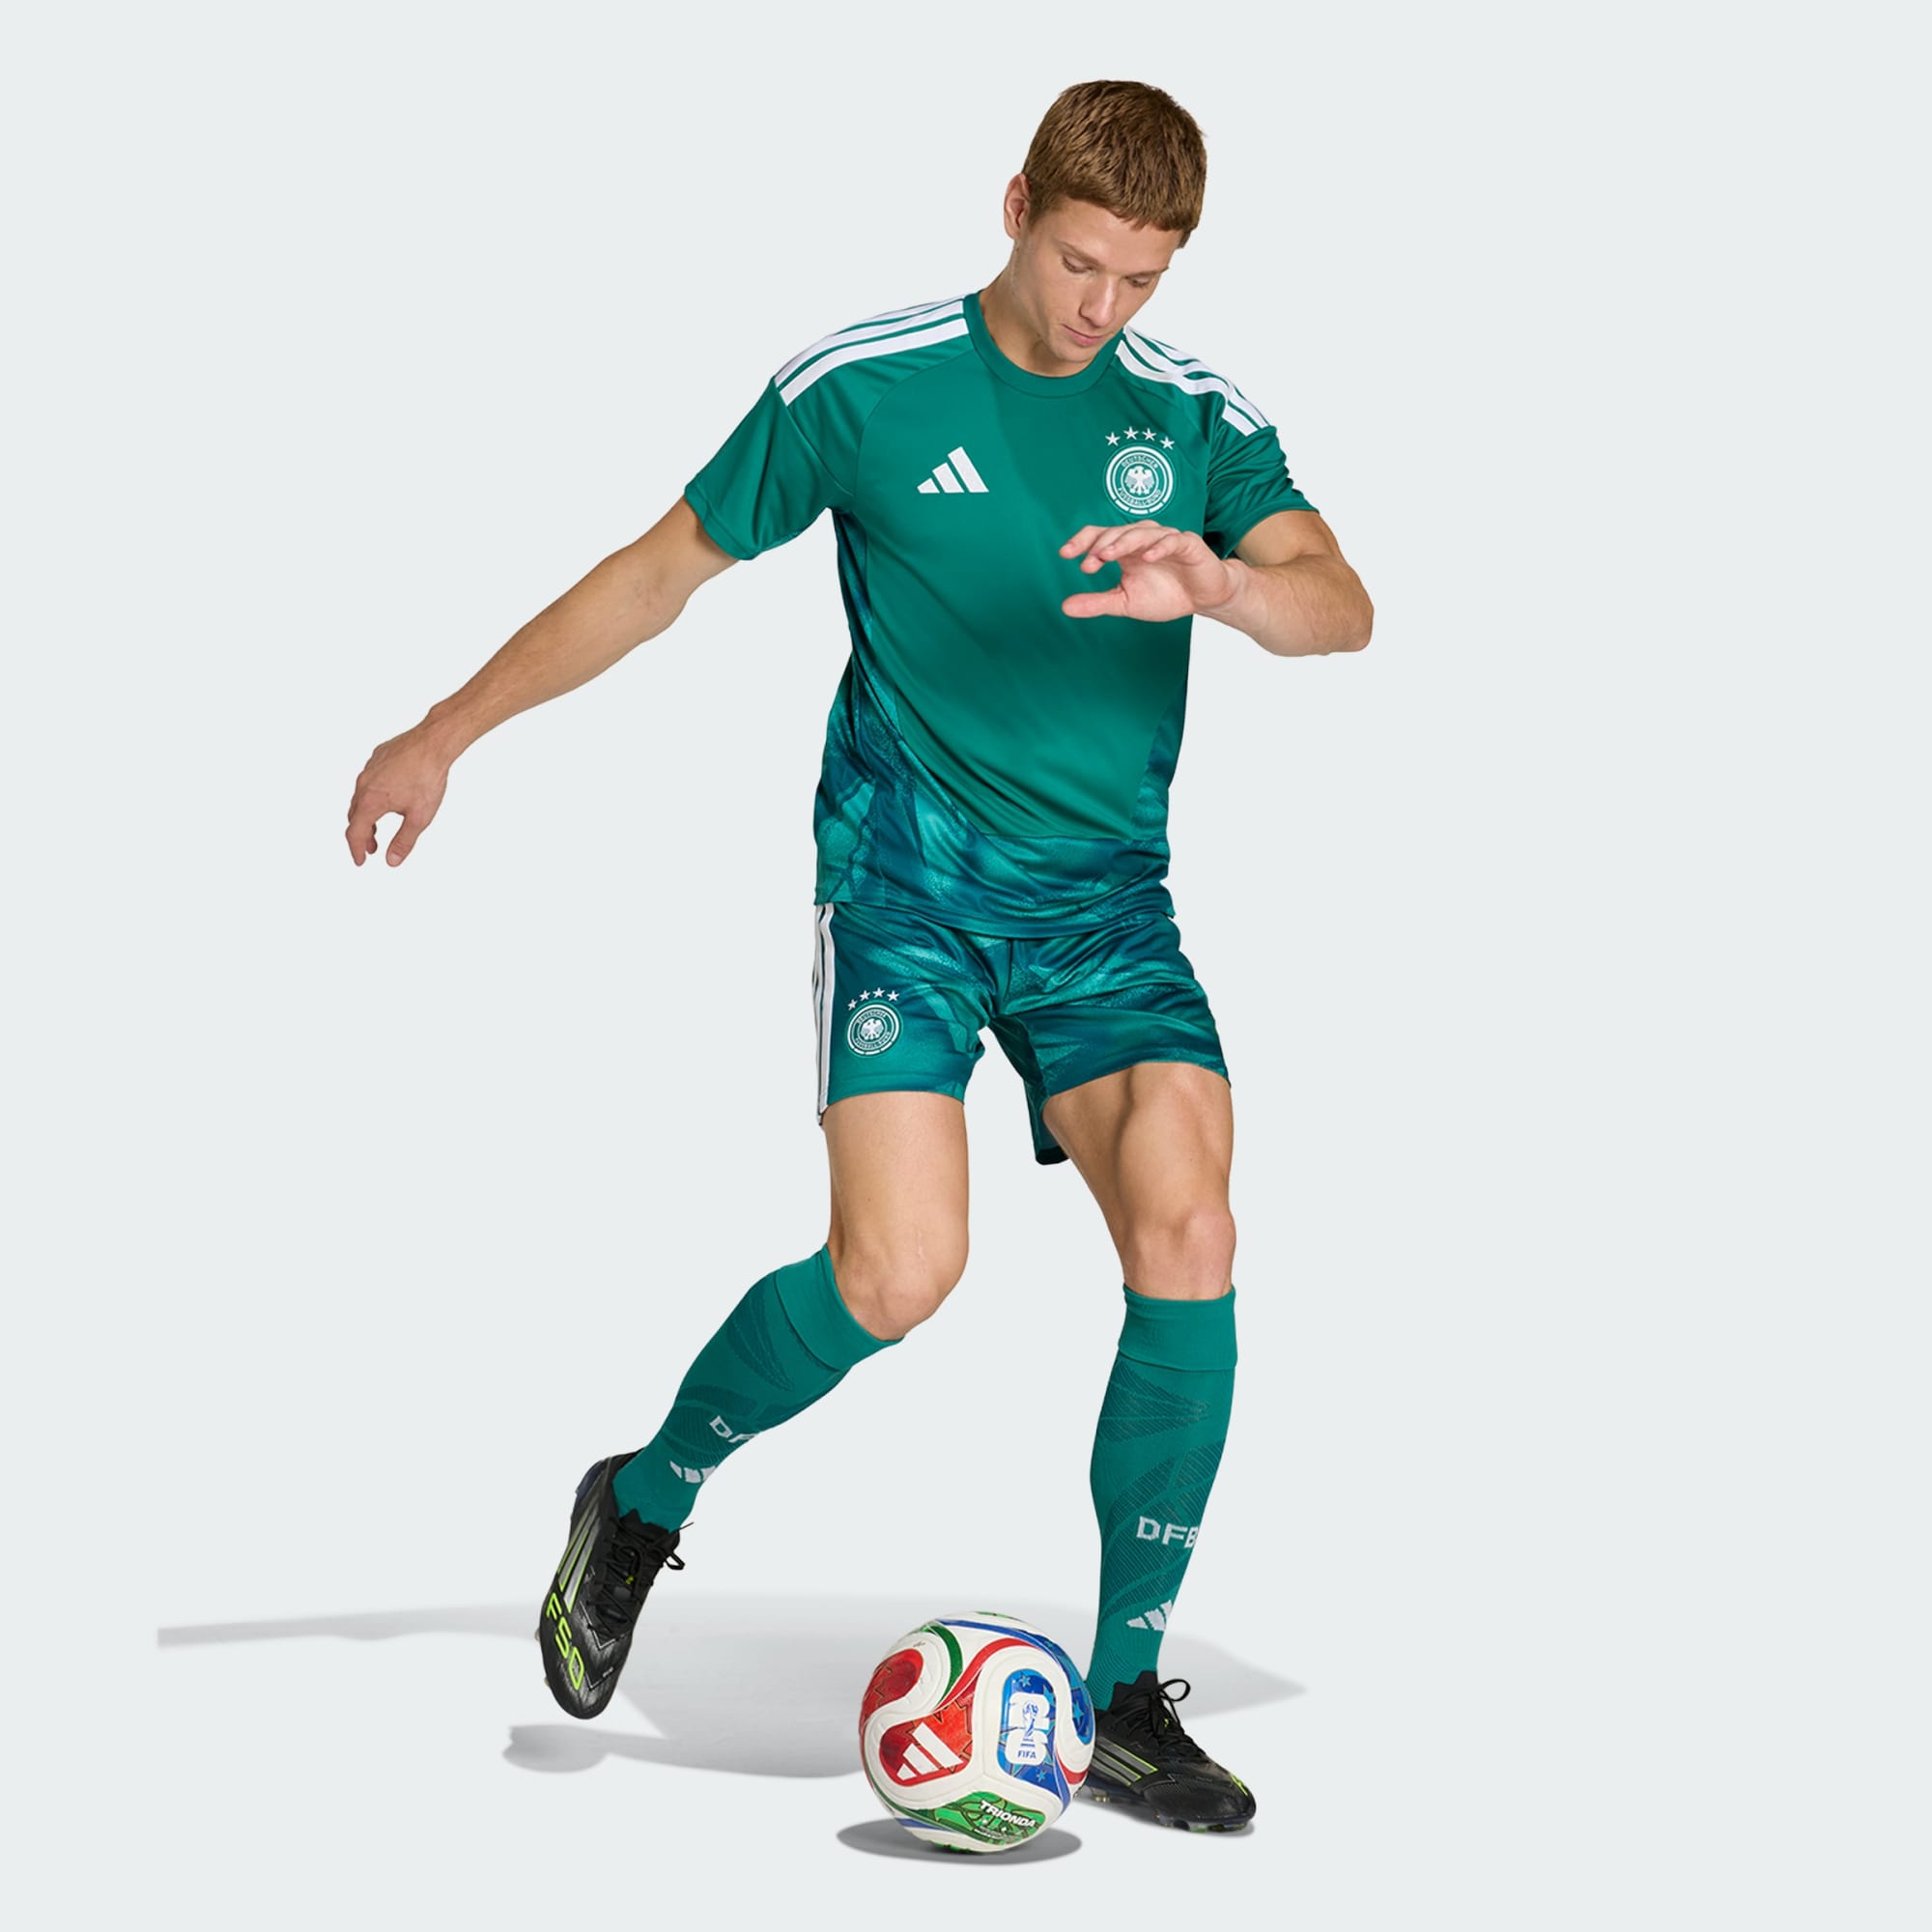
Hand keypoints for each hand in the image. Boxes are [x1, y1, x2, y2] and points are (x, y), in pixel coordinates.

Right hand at [345, 724, 453, 866]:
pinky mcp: (377, 757)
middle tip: (372, 848)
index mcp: (370, 802)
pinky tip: (388, 798)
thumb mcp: (419, 817)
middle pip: (354, 816)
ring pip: (360, 797)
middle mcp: (363, 785)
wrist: (433, 743)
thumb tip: (391, 861)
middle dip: (362, 835)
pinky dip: (372, 796)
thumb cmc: (427, 778)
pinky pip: (369, 781)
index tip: (360, 861)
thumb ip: (403, 841)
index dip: (356, 850)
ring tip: (378, 826)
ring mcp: (368, 769)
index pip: (354, 833)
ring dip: (366, 815)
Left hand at [1058, 523, 1238, 623]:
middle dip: (1100, 546)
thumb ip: (1098, 602)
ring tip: (1108, 555)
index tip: (1065, 554)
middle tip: (1088, 564)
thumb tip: (1065, 607)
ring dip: (1123, 542)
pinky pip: (1172, 541)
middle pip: (1117, 532)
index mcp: (1125, 549)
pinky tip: (1148, 557)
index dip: (1082, 541)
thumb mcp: (1126, 602)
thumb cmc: (1166, 595)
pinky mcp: (1187, 544)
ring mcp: (1165, 539)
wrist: (1203, 599)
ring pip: (1141, 532)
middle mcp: (1142, 539)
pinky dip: (1160, 547)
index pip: (1099, 536)